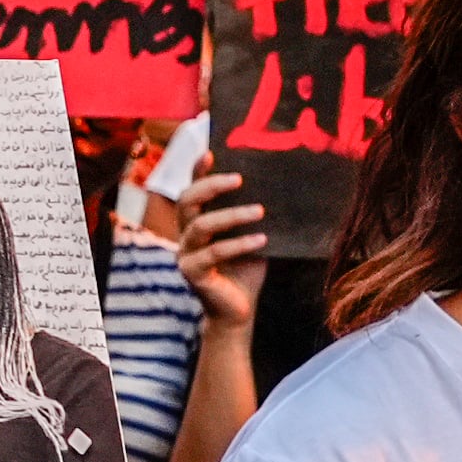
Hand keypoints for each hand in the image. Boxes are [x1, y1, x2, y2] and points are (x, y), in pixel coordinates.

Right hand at [173, 160, 267, 329]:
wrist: (239, 310)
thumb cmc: (246, 269)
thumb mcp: (250, 234)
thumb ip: (251, 214)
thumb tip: (276, 186)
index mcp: (196, 220)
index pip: (193, 188)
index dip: (198, 170)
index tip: (211, 151)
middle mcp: (185, 233)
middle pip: (187, 200)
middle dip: (211, 186)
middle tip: (239, 179)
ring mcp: (185, 253)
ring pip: (200, 225)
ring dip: (232, 215)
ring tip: (260, 211)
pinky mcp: (192, 273)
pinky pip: (214, 253)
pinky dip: (239, 244)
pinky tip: (261, 239)